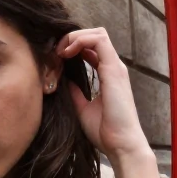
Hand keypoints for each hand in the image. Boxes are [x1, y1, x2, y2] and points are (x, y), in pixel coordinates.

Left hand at [56, 28, 163, 177]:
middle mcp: (113, 67)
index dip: (73, 45)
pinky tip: (67, 53)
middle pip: (95, 34)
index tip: (56, 57)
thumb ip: (75, 92)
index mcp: (108, 74)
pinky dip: (80, 41)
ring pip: (97, 33)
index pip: (92, 47)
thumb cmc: (105, 131)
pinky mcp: (114, 70)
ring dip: (75, 37)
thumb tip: (63, 81)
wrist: (120, 144)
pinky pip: (98, 41)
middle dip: (72, 37)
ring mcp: (115, 67)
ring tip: (60, 51)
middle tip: (56, 51)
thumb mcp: (82, 108)